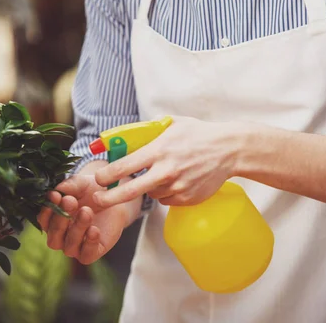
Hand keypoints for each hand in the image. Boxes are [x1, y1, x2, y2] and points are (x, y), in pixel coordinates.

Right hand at [37, 174, 127, 264]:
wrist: (114, 198)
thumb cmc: (92, 190)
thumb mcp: (80, 183)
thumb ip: (68, 186)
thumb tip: (55, 191)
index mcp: (53, 221)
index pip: (43, 221)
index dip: (47, 210)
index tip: (55, 196)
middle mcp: (62, 237)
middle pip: (54, 237)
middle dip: (61, 219)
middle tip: (70, 201)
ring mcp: (76, 246)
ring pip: (69, 246)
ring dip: (77, 228)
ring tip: (86, 211)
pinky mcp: (92, 252)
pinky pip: (87, 255)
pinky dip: (89, 243)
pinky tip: (94, 229)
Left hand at [93, 117, 246, 207]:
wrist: (229, 150)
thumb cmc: (198, 134)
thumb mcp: (172, 124)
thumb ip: (150, 129)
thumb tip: (128, 134)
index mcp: (159, 150)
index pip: (124, 166)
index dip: (107, 175)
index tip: (98, 178)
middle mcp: (165, 171)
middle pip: (129, 191)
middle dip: (109, 198)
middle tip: (96, 200)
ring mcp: (177, 186)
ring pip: (151, 194)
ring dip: (148, 187)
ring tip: (162, 172)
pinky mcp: (187, 198)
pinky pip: (167, 199)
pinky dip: (166, 192)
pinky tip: (176, 179)